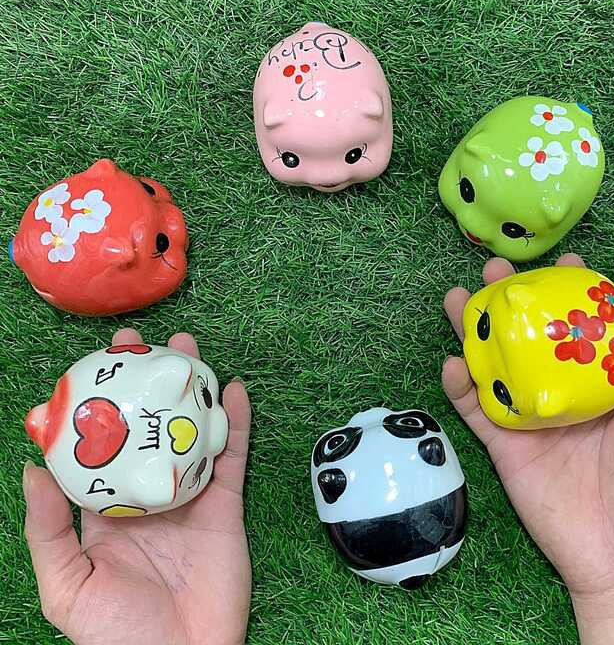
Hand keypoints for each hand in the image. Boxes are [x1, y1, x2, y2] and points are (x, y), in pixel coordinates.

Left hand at [23, 329, 251, 644]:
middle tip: (144, 343)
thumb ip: (48, 530)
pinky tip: (232, 391)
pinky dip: (235, 422)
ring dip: (191, 391)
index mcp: (107, 508)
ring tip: (187, 351)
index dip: (100, 405)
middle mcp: (149, 492)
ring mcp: (190, 495)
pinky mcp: (225, 504)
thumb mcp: (67, 587)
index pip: (102, 446)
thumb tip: (32, 468)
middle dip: (147, 384)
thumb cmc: (116, 633)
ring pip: (191, 431)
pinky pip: (231, 456)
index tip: (95, 365)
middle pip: (150, 427)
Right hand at [442, 254, 613, 643]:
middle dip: (512, 302)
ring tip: (459, 299)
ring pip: (495, 364)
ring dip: (473, 331)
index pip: (584, 328)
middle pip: (530, 337)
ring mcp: (529, 416)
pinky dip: (460, 385)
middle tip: (496, 271)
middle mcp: (561, 392)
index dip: (575, 293)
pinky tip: (454, 363)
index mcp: (603, 385)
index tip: (567, 264)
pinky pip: (477, 409)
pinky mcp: (504, 444)